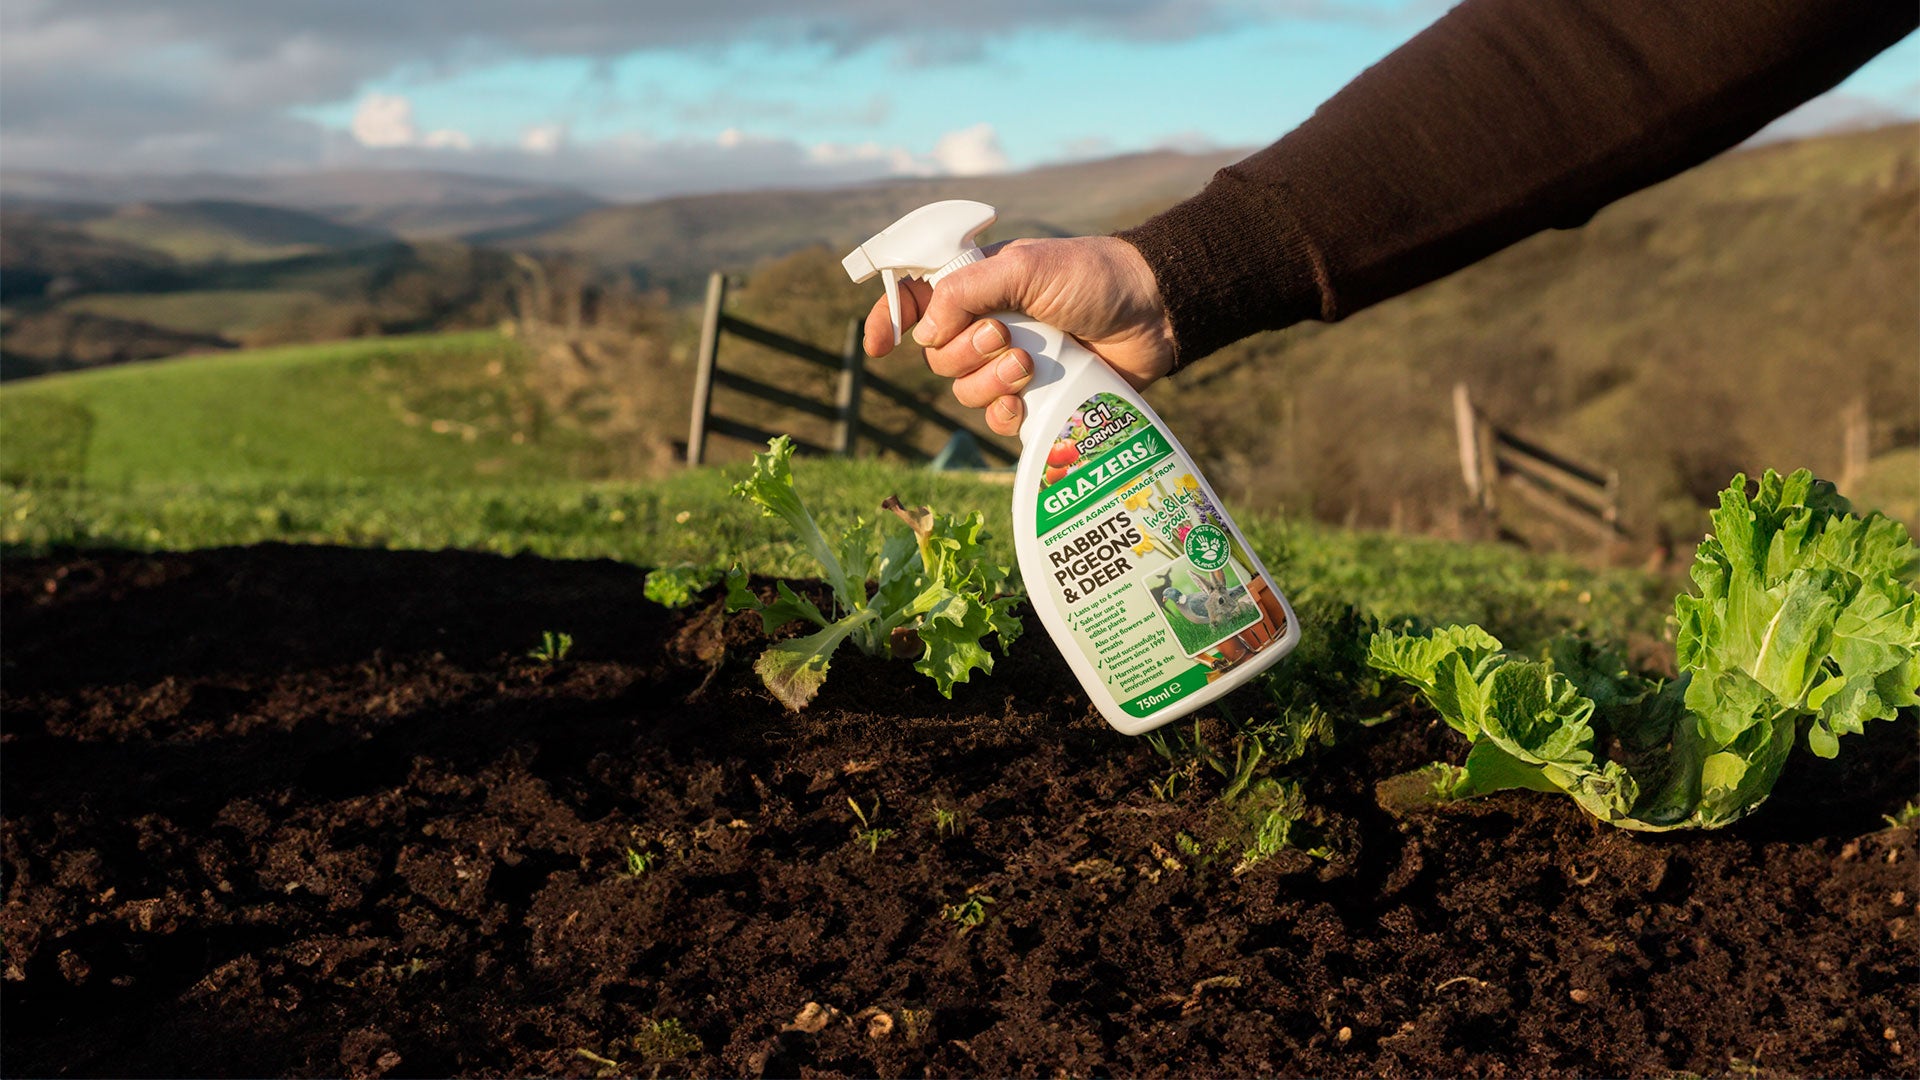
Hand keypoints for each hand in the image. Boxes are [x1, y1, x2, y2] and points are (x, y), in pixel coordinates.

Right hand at [862, 235, 1174, 436]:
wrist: (1153, 313)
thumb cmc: (1092, 277)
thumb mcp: (1025, 267)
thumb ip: (966, 291)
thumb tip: (924, 331)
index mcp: (977, 286)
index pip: (916, 302)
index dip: (888, 321)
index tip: (876, 346)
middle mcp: (988, 325)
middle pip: (937, 356)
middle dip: (964, 351)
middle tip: (1006, 334)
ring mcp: (1011, 364)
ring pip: (964, 391)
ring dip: (989, 381)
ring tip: (1028, 364)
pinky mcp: (1036, 398)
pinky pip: (997, 420)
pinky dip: (1004, 412)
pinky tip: (1024, 400)